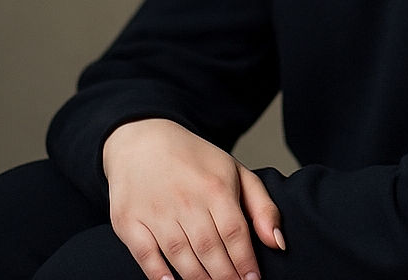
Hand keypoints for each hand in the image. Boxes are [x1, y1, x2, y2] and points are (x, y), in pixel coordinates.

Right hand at [103, 118, 284, 279]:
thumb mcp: (234, 171)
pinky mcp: (129, 220)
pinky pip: (145, 255)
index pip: (235, 233)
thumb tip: (278, 243)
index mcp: (215, 186)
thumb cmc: (194, 161)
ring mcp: (156, 211)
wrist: (142, 140)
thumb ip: (261, 206)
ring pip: (181, 256)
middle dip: (225, 277)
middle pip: (210, 249)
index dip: (245, 262)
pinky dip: (158, 275)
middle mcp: (186, 199)